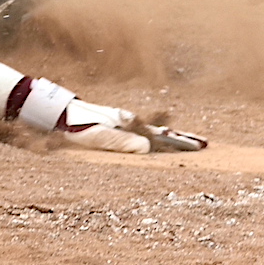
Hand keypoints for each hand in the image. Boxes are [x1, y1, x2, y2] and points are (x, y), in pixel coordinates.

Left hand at [60, 103, 207, 154]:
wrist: (59, 116)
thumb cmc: (78, 127)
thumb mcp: (99, 137)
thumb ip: (122, 142)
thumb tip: (147, 148)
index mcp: (129, 123)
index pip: (160, 134)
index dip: (180, 142)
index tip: (200, 146)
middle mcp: (129, 121)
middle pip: (160, 131)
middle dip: (181, 138)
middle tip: (204, 144)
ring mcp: (123, 123)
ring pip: (152, 131)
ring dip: (169, 136)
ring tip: (187, 139)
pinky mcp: (116, 127)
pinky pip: (140, 132)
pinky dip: (153, 136)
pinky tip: (156, 140)